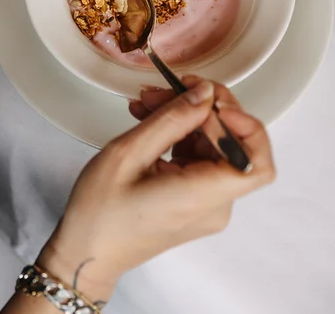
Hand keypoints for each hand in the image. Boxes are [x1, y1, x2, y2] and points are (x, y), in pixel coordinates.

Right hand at [37, 78, 275, 303]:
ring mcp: (204, 204)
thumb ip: (171, 120)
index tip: (208, 99)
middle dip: (201, 111)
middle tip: (165, 89)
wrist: (86, 251)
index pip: (255, 160)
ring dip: (184, 120)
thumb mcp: (128, 154)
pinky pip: (196, 160)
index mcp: (202, 198)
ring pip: (211, 148)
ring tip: (145, 102)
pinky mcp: (192, 201)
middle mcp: (213, 204)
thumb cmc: (99, 212)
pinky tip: (147, 120)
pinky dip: (176, 136)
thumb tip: (205, 93)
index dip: (242, 124)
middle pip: (231, 146)